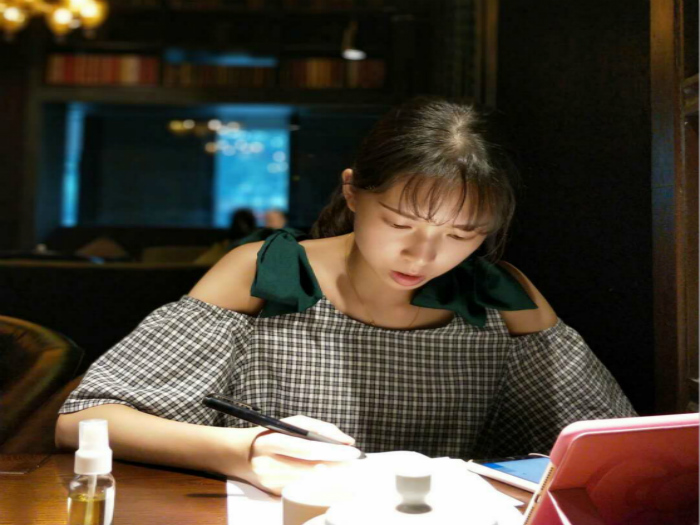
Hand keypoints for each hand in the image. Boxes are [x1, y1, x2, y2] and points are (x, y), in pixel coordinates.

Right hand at [224, 415, 360, 495]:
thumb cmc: (271, 434)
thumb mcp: (291, 423)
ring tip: (345, 470)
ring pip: (309, 483)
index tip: (351, 451)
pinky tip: (328, 478)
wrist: (240, 455)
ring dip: (330, 477)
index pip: (307, 448)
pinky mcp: (273, 494)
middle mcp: (268, 463)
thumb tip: (347, 440)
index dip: (332, 451)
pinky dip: (318, 484)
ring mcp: (270, 482)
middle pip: (310, 469)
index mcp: (271, 440)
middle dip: (336, 467)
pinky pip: (301, 490)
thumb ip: (320, 429)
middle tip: (353, 463)